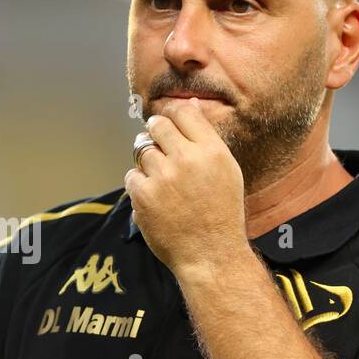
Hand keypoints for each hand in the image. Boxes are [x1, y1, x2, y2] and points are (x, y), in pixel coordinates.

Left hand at [124, 97, 247, 276]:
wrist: (210, 253)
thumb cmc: (220, 212)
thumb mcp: (227, 170)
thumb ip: (206, 137)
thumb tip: (190, 105)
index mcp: (211, 151)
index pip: (184, 112)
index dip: (172, 113)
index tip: (168, 121)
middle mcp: (187, 159)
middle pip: (157, 125)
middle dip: (155, 131)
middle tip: (158, 145)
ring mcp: (163, 177)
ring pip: (142, 150)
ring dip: (147, 161)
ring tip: (161, 179)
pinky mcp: (143, 195)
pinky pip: (131, 176)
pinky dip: (139, 184)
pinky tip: (154, 197)